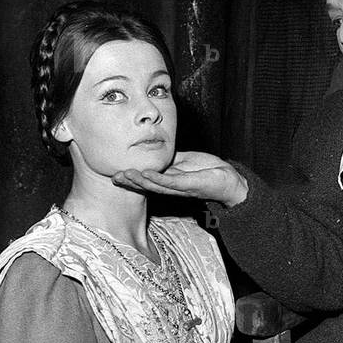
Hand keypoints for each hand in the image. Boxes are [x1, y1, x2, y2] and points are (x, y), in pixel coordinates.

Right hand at [114, 151, 247, 206]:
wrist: (228, 180)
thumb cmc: (207, 171)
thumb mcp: (183, 162)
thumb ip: (170, 160)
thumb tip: (155, 154)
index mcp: (168, 181)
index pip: (146, 180)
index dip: (131, 179)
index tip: (115, 175)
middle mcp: (171, 188)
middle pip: (147, 186)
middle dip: (130, 182)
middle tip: (114, 177)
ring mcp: (179, 188)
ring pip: (156, 186)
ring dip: (140, 181)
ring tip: (126, 175)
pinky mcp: (189, 185)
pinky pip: (171, 182)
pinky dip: (158, 179)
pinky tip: (147, 174)